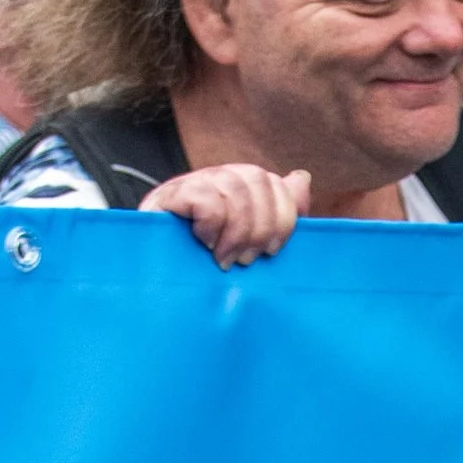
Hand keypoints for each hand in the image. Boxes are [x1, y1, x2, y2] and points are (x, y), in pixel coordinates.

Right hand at [144, 161, 306, 264]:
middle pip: (256, 179)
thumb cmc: (211, 269)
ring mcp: (192, 183)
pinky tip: (203, 243)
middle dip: (260, 228)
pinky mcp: (169, 196)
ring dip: (236, 232)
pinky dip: (211, 226)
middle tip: (246, 260)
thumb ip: (279, 216)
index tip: (273, 251)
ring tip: (224, 259)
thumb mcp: (251, 246)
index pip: (272, 182)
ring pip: (233, 187)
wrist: (161, 284)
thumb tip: (301, 178)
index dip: (282, 216)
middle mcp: (217, 178)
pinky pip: (206, 198)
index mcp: (239, 187)